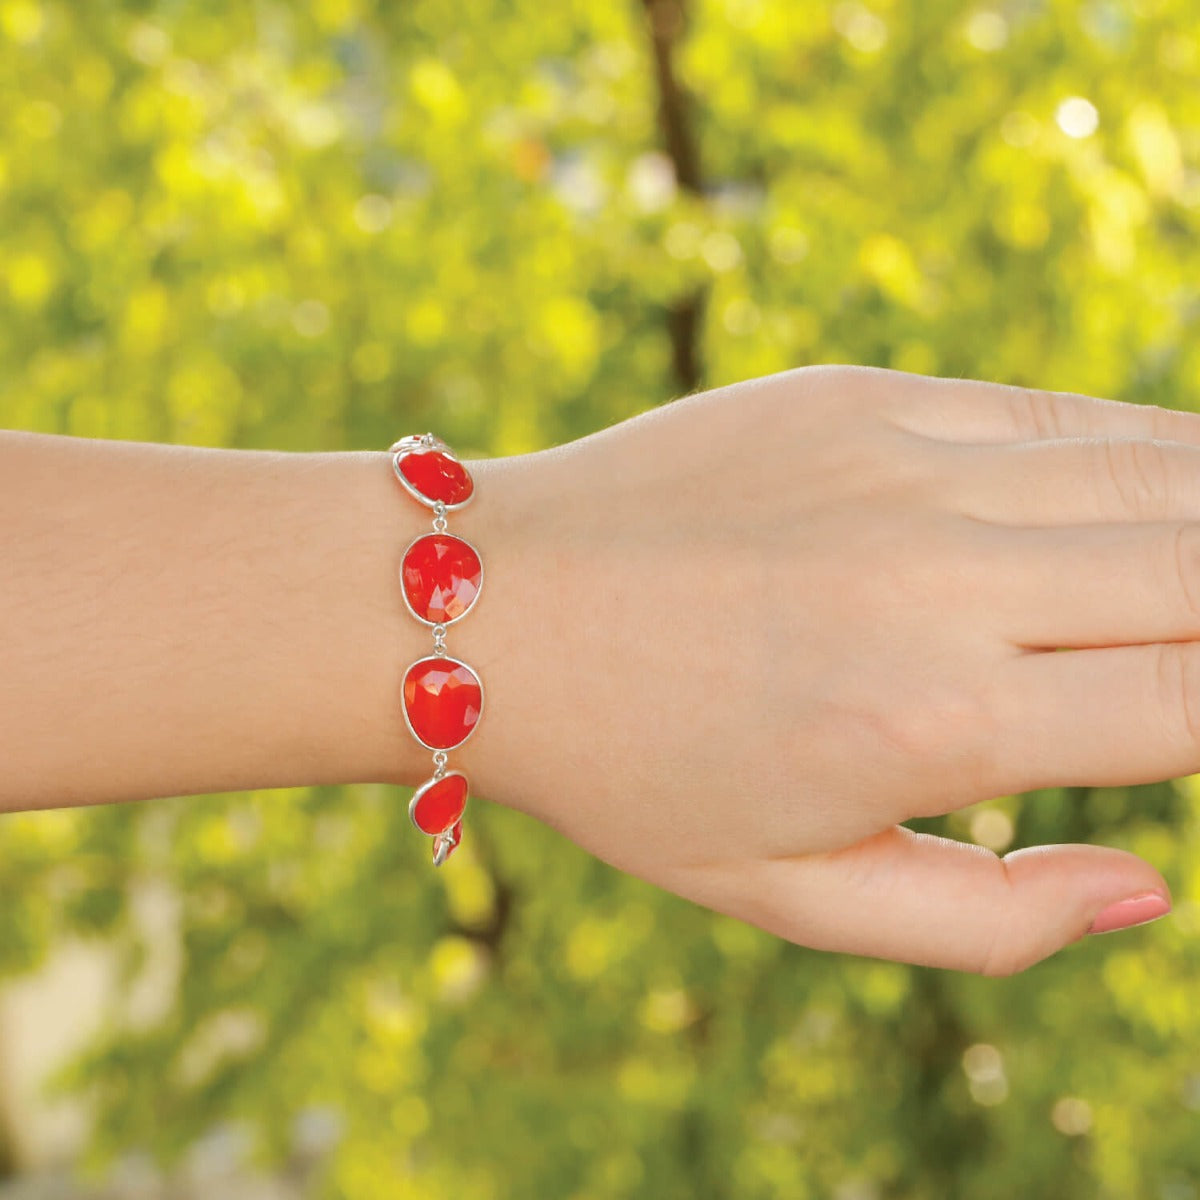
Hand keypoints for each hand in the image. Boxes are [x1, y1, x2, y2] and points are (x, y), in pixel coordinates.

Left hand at [459, 365, 1199, 973]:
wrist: (493, 610)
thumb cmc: (634, 770)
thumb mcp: (791, 895)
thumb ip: (986, 918)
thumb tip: (1147, 886)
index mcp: (932, 721)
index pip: (1194, 704)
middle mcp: (937, 577)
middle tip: (1197, 655)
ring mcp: (900, 464)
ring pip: (1161, 470)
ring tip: (1191, 577)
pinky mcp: (859, 396)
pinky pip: (1053, 415)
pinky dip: (1139, 452)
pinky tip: (1155, 490)